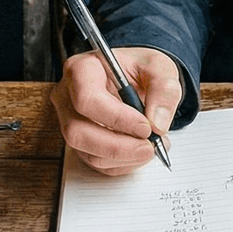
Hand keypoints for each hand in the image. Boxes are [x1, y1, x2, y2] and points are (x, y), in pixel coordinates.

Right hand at [52, 46, 181, 174]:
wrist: (135, 81)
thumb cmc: (139, 69)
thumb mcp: (159, 67)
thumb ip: (164, 89)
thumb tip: (157, 123)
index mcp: (82, 69)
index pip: (87, 99)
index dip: (116, 118)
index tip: (145, 126)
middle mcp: (68, 97)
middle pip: (78, 131)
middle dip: (117, 146)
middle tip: (149, 146)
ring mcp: (70, 122)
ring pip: (87, 152)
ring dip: (123, 158)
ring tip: (150, 147)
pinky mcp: (80, 142)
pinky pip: (96, 163)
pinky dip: (122, 164)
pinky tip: (139, 151)